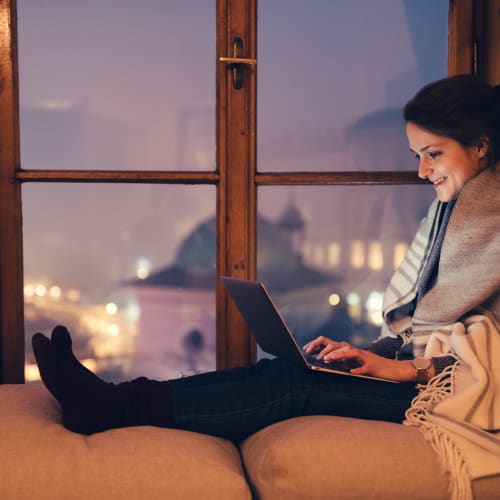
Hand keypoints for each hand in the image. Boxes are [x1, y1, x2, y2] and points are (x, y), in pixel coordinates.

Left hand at [303, 336, 418, 381]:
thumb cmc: (372, 367)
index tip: (306, 349)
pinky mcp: (373, 366)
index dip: (317, 344)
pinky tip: (351, 372)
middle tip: (314, 354)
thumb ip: (342, 361)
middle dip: (323, 348)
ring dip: (337, 354)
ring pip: (349, 351)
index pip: (330, 342)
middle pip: (337, 343)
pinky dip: (357, 369)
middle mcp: (355, 351)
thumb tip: (326, 360)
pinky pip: (364, 367)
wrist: (394, 370)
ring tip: (327, 359)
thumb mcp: (353, 363)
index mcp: (348, 350)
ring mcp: (364, 357)